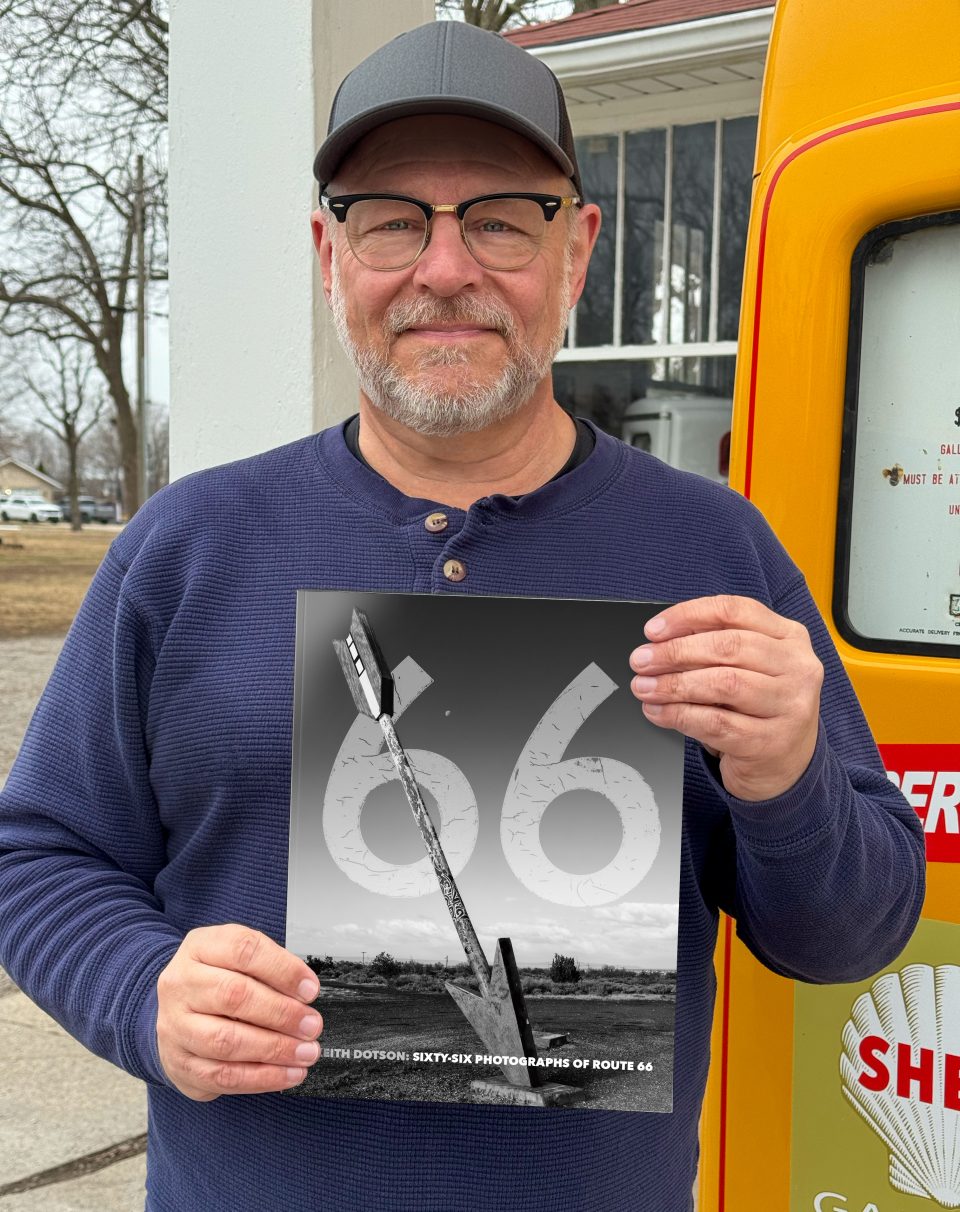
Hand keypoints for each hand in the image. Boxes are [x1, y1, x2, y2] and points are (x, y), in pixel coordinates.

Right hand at [156, 924, 322, 1100]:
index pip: (243, 950)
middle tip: (311, 1025)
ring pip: (226, 1040)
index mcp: (199, 948)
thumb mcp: (236, 958)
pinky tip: (288, 1074)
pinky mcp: (178, 1063)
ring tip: (305, 1052)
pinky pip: (222, 1076)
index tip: (310, 989)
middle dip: (282, 1013)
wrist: (174, 1009)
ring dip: (275, 1049)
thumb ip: (269, 967)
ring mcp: (175, 1026)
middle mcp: (180, 984)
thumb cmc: (216, 979)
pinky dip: (262, 1078)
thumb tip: (305, 992)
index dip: (282, 970)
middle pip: (234, 995)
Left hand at [629, 595, 822, 801]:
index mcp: (790, 636)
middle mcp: (798, 667)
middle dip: (675, 652)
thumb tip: (658, 643)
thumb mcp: (747, 667)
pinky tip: (658, 712)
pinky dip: (679, 715)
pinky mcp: (772, 742)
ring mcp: (790, 706)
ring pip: (723, 684)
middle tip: (641, 661)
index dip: (688, 616)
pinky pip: (716, 723)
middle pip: (728, 647)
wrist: (786, 764)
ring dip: (674, 685)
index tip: (654, 630)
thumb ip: (711, 648)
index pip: (735, 611)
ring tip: (645, 687)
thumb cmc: (757, 706)